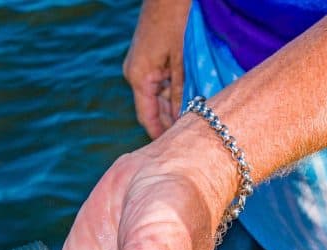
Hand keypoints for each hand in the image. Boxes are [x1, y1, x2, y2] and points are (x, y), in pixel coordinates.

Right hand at [123, 0, 189, 138]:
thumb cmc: (176, 22)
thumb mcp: (182, 62)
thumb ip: (180, 92)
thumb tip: (180, 119)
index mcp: (139, 78)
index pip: (147, 118)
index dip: (159, 135)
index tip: (172, 150)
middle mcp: (135, 75)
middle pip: (152, 109)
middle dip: (169, 122)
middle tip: (188, 137)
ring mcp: (139, 67)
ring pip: (157, 96)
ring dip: (172, 107)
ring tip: (191, 121)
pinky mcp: (147, 60)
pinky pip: (159, 83)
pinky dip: (172, 92)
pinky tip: (188, 100)